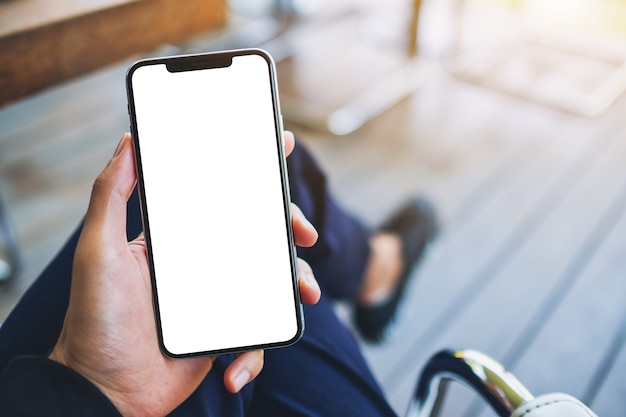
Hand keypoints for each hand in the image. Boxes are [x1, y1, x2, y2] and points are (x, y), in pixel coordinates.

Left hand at [49, 131, 319, 416]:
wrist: (104, 391)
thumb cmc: (95, 319)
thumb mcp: (97, 250)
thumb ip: (110, 195)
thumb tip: (128, 143)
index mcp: (178, 239)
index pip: (220, 196)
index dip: (253, 174)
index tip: (283, 147)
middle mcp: (202, 265)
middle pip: (258, 236)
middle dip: (289, 229)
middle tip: (306, 233)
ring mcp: (217, 300)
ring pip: (270, 282)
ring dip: (295, 284)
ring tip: (307, 294)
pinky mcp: (223, 335)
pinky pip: (255, 338)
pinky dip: (252, 356)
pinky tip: (232, 373)